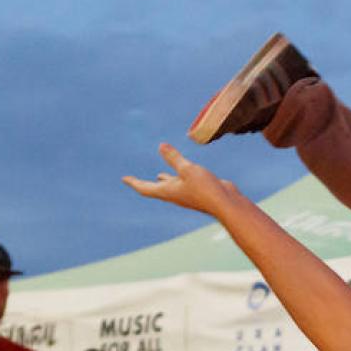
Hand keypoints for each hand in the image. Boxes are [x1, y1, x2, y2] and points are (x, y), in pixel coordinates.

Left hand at [123, 143, 244, 216]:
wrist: (226, 204)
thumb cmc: (205, 189)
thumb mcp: (187, 169)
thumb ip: (174, 158)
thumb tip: (161, 146)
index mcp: (168, 191)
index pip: (146, 187)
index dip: (134, 182)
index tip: (124, 179)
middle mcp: (175, 194)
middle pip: (156, 189)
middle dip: (146, 184)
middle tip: (135, 181)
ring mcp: (187, 194)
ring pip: (172, 186)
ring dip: (164, 180)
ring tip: (158, 175)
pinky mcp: (198, 191)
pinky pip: (185, 183)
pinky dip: (179, 177)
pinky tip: (184, 172)